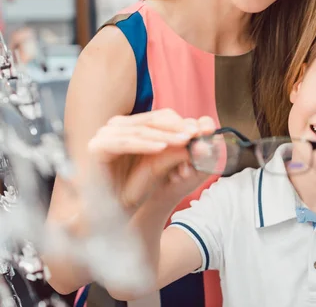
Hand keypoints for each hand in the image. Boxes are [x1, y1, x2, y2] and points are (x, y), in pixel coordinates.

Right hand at [87, 109, 215, 212]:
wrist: (110, 212)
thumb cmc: (137, 189)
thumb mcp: (163, 166)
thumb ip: (179, 151)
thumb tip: (204, 142)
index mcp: (133, 126)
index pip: (160, 117)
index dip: (183, 122)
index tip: (203, 130)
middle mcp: (118, 126)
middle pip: (152, 121)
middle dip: (176, 128)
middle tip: (196, 134)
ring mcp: (105, 134)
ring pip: (141, 130)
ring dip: (165, 135)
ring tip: (184, 141)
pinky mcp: (97, 146)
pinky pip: (124, 142)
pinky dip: (144, 144)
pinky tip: (161, 148)